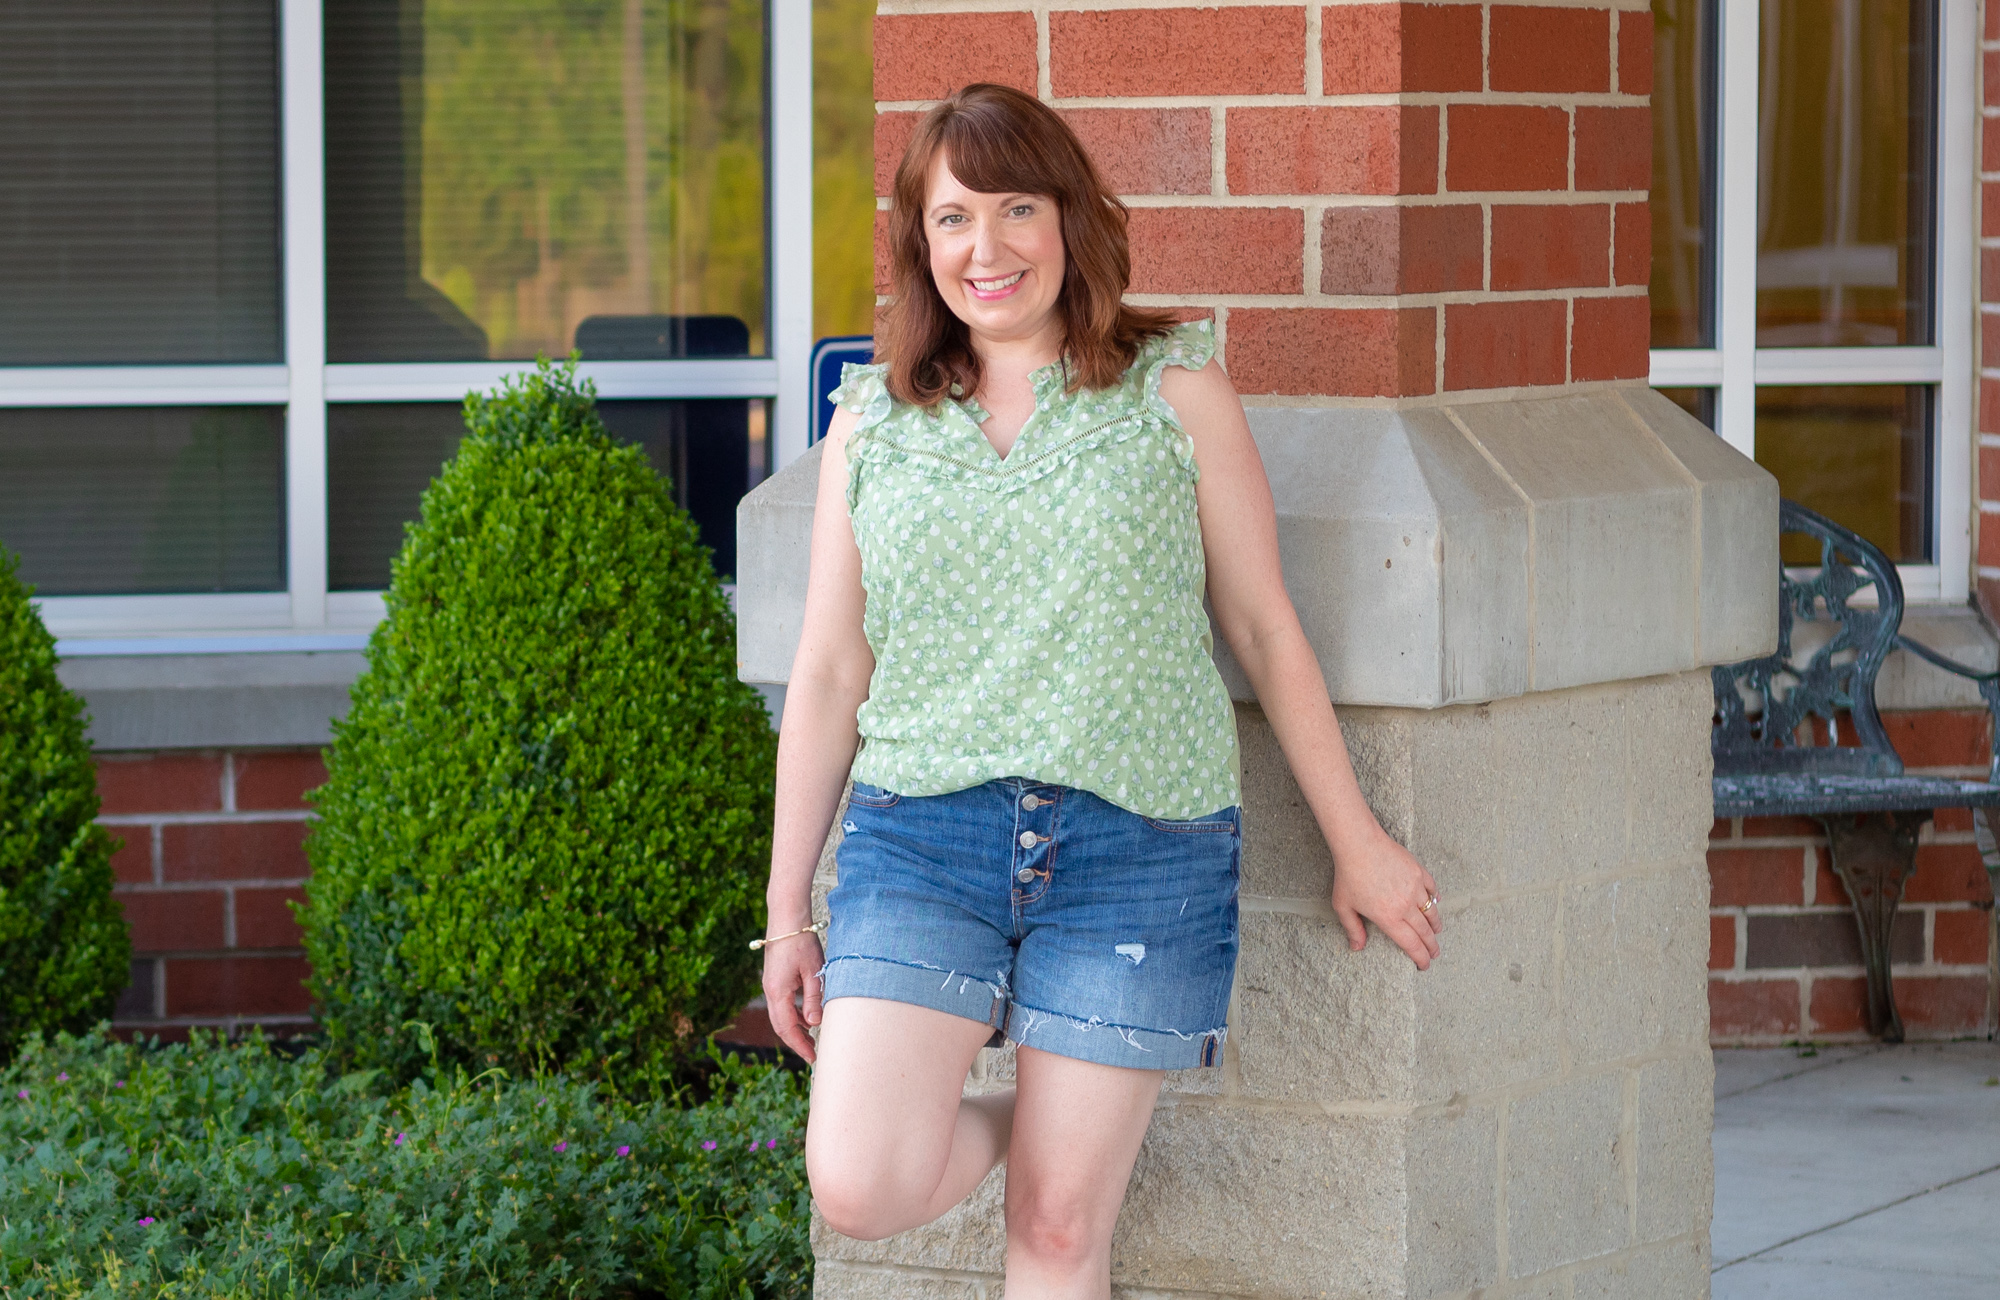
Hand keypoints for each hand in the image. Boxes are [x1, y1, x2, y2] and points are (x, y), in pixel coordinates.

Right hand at [760, 930, 824, 1062]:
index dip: (799, 1045)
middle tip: (813, 1054)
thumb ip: (813, 998)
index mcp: (778, 992)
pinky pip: (783, 1004)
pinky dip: (794, 1014)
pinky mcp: (775, 979)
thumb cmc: (802, 942)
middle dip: (796, 1041)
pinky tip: (808, 1016)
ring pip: (781, 1015)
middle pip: (780, 1025)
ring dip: (795, 1028)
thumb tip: (815, 1024)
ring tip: (813, 1038)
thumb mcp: (813, 971)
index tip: (812, 1058)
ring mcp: (771, 985)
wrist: (787, 918)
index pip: (787, 1027)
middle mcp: (770, 991)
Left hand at [1329, 829, 1442, 969]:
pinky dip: (1435, 899)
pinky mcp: (1419, 872)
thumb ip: (1353, 928)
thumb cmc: (1348, 875)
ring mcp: (1415, 888)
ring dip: (1435, 925)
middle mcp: (1405, 906)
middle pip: (1424, 932)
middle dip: (1431, 946)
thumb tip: (1357, 947)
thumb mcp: (1343, 906)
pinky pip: (1432, 889)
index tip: (1424, 965)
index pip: (1410, 944)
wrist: (1359, 844)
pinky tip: (1436, 902)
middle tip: (1435, 953)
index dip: (1420, 957)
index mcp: (1389, 918)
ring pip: (1431, 912)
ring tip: (1437, 932)